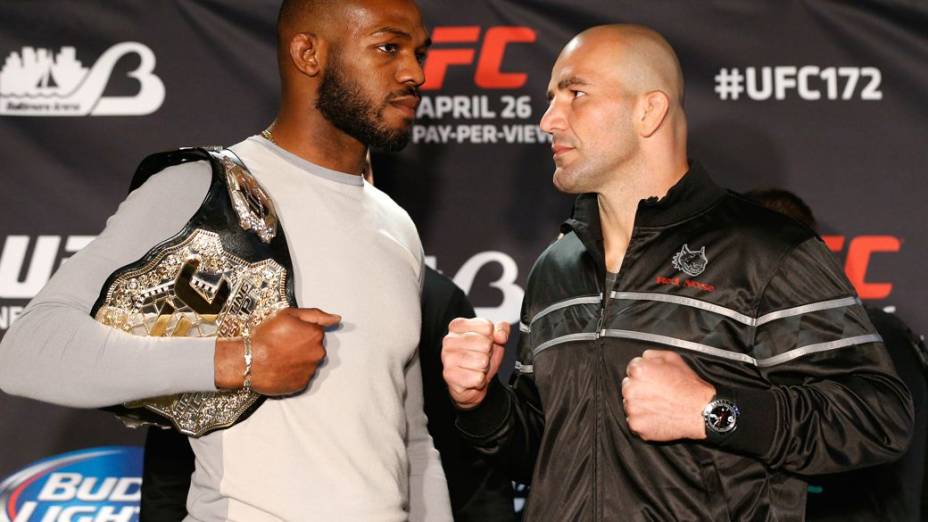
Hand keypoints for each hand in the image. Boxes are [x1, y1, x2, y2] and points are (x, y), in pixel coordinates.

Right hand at [215, 307, 340, 394]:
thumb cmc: (266, 336)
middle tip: (282, 346)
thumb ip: (316, 315)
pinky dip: (294, 373)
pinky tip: (281, 368)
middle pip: (314, 348)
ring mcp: (310, 370)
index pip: (316, 331)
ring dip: (299, 360)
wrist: (248, 360)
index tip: (288, 334)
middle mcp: (318, 353)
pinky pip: (302, 377)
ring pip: (309, 363)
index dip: (301, 331)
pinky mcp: (302, 384)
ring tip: (280, 358)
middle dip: (302, 346)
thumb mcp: (288, 314)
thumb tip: (336, 319)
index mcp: (316, 335)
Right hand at [441, 318, 509, 409]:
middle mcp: (449, 340)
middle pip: (485, 344)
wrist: (472, 381)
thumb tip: (501, 335)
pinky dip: (480, 380)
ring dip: (484, 367)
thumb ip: (502, 329)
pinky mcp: (449, 375)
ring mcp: (447, 357)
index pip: (487, 327)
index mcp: (458, 326)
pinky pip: (477, 378)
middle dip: (488, 353)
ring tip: (477, 367)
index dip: (492, 337)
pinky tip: (473, 377)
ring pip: (482, 361)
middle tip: (481, 356)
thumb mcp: (494, 339)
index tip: (485, 342)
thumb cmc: (479, 357)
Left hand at [621, 350, 715, 440]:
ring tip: (659, 405)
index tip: (653, 380)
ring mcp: (632, 408)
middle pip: (628, 387)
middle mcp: (631, 389)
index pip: (631, 369)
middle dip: (640, 389)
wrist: (701, 412)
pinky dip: (643, 420)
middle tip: (658, 394)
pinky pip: (634, 421)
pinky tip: (658, 416)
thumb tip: (643, 358)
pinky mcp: (636, 425)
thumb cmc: (689, 386)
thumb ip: (652, 355)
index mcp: (639, 370)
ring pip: (630, 404)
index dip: (644, 374)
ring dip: (640, 405)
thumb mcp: (673, 359)